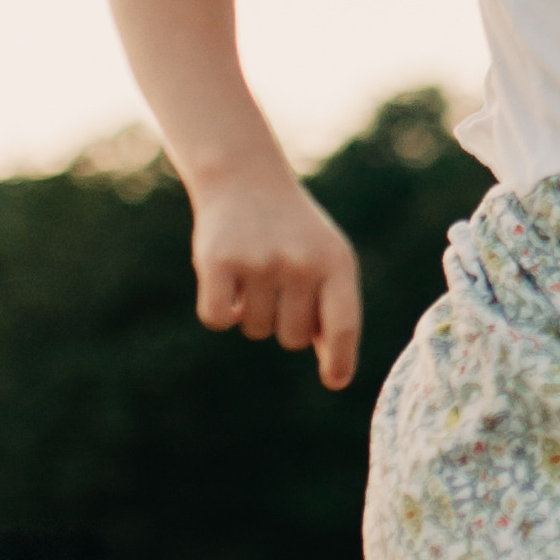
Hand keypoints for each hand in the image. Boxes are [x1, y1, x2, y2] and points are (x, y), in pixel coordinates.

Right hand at [191, 174, 362, 388]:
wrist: (247, 179)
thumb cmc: (294, 232)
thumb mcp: (328, 259)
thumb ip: (333, 310)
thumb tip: (336, 373)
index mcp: (336, 263)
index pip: (342, 326)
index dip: (340, 359)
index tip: (334, 380)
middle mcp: (300, 263)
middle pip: (292, 338)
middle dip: (283, 324)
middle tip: (277, 287)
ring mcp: (259, 262)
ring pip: (254, 330)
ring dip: (250, 314)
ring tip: (254, 274)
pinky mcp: (218, 261)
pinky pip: (217, 319)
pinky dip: (219, 314)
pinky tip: (225, 288)